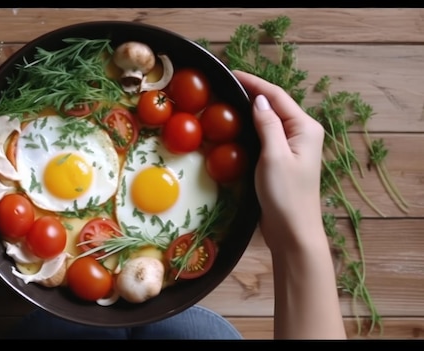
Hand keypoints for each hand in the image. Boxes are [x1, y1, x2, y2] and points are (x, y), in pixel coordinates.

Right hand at [233, 70, 325, 252]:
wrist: (293, 230)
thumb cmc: (286, 195)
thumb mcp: (274, 156)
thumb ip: (267, 125)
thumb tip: (258, 99)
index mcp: (305, 128)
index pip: (276, 96)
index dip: (254, 83)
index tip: (231, 73)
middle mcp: (302, 133)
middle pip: (275, 104)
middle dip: (252, 92)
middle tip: (225, 85)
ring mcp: (294, 147)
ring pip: (271, 119)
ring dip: (251, 109)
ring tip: (228, 100)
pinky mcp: (284, 159)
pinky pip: (268, 135)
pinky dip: (253, 126)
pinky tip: (238, 126)